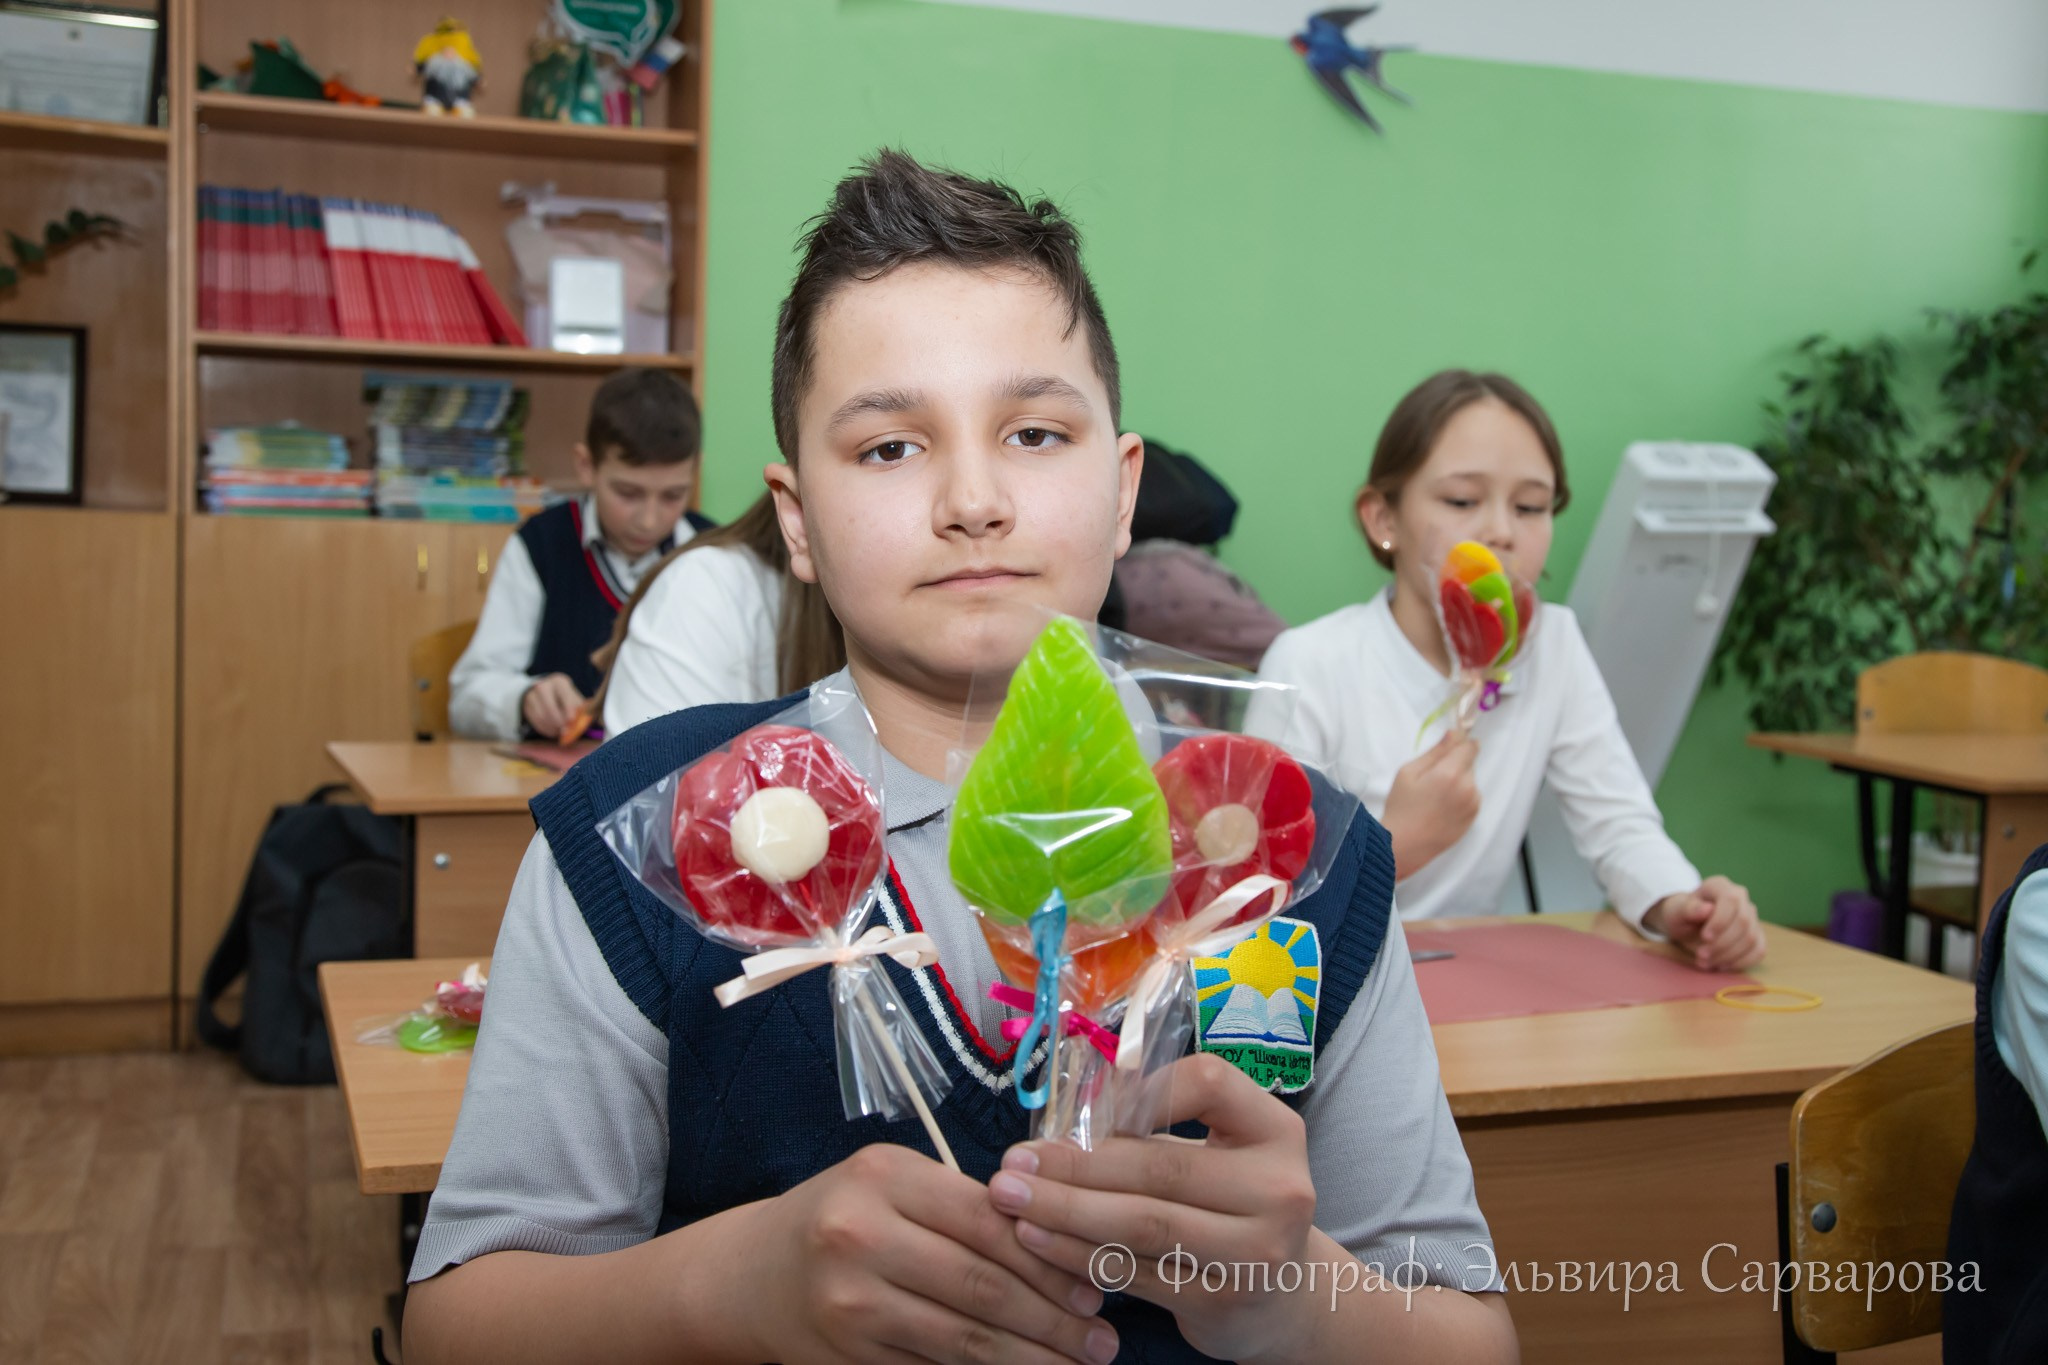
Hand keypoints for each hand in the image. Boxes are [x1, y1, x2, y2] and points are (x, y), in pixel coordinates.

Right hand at [521, 674, 585, 738]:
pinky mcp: (527, 706)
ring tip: (560, 732)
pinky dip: (545, 729)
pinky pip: (535, 721)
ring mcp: (533, 695)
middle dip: (559, 722)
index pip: (565, 697)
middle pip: (550, 708)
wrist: (545, 693)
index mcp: (560, 682)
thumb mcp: (574, 698)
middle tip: (566, 731)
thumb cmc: (565, 698)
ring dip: (552, 727)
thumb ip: (581, 708)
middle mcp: (544, 686)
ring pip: (542, 716)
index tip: (572, 721)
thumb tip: (587, 719)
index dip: (569, 711)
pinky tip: (552, 732)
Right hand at [739, 1143, 1118, 1364]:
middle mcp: (861, 1235)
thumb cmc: (844, 1216)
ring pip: (963, 1337)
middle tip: (1102, 1338)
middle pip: (981, 1283)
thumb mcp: (894, 1187)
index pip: (987, 1219)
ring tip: (1078, 1364)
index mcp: (884, 1177)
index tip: (1096, 1282)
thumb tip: (1064, 1247)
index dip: (1048, 1256)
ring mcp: (850, 1301)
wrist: (752, 1274)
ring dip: (1031, 1357)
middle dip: (1052, 1317)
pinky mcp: (849, 1354)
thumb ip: (964, 1206)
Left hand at [988, 1054, 1320, 1363]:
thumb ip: (1156, 1128)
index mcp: (1276, 1131)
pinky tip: (1036, 1240)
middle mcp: (1278, 1189)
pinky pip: (1134, 1272)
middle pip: (1161, 1166)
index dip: (1140, 1087)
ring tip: (1012, 1199)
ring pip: (1142, 1224)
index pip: (1208, 1083)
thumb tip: (1064, 1112)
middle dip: (1076, 1163)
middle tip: (1015, 1162)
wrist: (1282, 1295)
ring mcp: (1256, 1252)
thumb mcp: (1218, 1151)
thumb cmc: (1231, 1202)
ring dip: (1065, 1210)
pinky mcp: (1222, 1301)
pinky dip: (1077, 1254)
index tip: (1082, 1100)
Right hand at [1382, 730, 1480, 877]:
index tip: (1449, 748)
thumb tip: (1454, 734)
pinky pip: (1471, 796)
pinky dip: (1461, 796)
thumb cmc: (1401, 807)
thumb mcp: (1409, 772)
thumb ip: (1435, 751)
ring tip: (1436, 795)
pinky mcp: (1474, 817)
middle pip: (1469, 762)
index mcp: (1450, 773)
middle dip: (1455, 764)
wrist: (1405, 845)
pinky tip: (1442, 807)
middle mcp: (1468, 787)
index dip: (1460, 743)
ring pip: (1470, 780)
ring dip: (1459, 780)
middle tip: (1432, 778)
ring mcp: (1474, 804)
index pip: (1469, 746)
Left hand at [1645, 875, 1766, 970]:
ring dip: (1729, 956)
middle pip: (1744, 922)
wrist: (1687, 925)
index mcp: (1720, 886)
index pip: (1731, 901)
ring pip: (1751, 939)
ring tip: (1706, 963)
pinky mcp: (1756, 935)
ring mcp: (1751, 917)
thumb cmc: (1681, 915)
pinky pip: (1759, 950)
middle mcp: (1741, 898)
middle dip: (1723, 944)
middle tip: (1701, 956)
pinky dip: (1741, 962)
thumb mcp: (1677, 911)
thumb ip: (1689, 909)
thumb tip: (1707, 909)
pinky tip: (1722, 966)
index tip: (1704, 938)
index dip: (1721, 922)